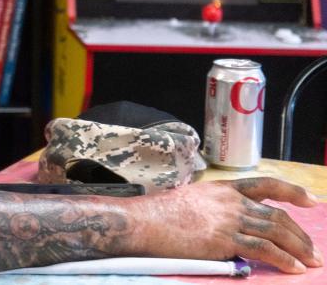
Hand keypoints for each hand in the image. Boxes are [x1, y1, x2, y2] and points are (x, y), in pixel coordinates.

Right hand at [130, 177, 322, 272]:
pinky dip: (283, 260)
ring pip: (275, 232)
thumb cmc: (158, 214)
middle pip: (276, 215)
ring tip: (311, 261)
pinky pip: (264, 250)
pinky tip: (294, 268)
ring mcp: (229, 220)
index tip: (311, 200)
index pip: (265, 185)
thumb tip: (227, 225)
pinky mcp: (225, 240)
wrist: (143, 222)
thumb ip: (214, 209)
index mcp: (223, 188)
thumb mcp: (191, 200)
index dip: (291, 192)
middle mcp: (231, 201)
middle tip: (313, 250)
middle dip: (299, 234)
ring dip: (299, 248)